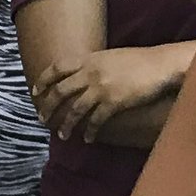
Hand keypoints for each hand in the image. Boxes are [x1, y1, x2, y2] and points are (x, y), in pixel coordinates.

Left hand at [34, 47, 177, 142]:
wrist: (160, 65)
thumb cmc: (140, 60)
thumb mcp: (111, 56)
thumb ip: (95, 64)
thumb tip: (83, 74)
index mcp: (89, 59)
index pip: (57, 67)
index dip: (43, 80)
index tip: (35, 91)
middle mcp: (91, 72)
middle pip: (60, 91)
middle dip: (48, 106)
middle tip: (42, 118)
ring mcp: (101, 87)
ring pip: (75, 109)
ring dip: (67, 124)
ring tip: (63, 135)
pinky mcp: (114, 102)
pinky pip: (96, 120)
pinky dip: (90, 131)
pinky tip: (88, 139)